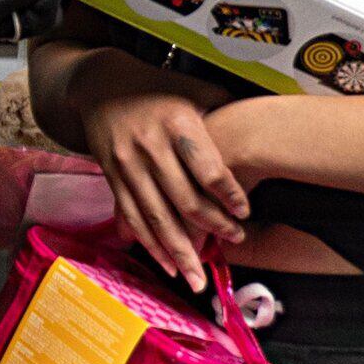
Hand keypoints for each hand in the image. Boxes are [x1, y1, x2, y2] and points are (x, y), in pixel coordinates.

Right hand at [74, 68, 249, 290]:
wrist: (98, 85)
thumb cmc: (156, 85)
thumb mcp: (193, 86)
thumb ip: (225, 107)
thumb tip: (265, 124)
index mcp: (176, 122)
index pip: (207, 167)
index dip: (228, 194)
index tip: (244, 212)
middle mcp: (150, 146)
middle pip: (184, 199)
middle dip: (212, 227)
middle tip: (234, 241)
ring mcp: (128, 165)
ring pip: (156, 216)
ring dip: (179, 251)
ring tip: (198, 279)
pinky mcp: (112, 177)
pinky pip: (133, 216)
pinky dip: (150, 244)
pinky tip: (167, 264)